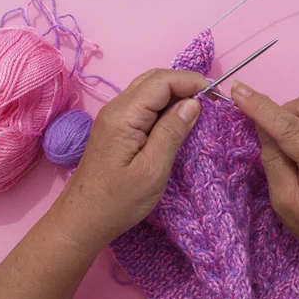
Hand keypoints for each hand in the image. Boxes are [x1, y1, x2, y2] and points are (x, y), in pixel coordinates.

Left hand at [50, 69, 206, 249]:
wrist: (83, 220)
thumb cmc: (118, 201)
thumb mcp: (153, 170)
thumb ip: (173, 132)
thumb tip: (194, 103)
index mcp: (124, 115)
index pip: (161, 81)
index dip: (190, 81)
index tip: (216, 95)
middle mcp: (116, 108)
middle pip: (154, 79)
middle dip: (184, 84)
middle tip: (211, 102)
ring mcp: (113, 117)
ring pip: (148, 89)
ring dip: (174, 93)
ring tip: (198, 110)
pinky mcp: (115, 128)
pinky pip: (143, 104)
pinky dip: (164, 105)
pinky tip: (177, 120)